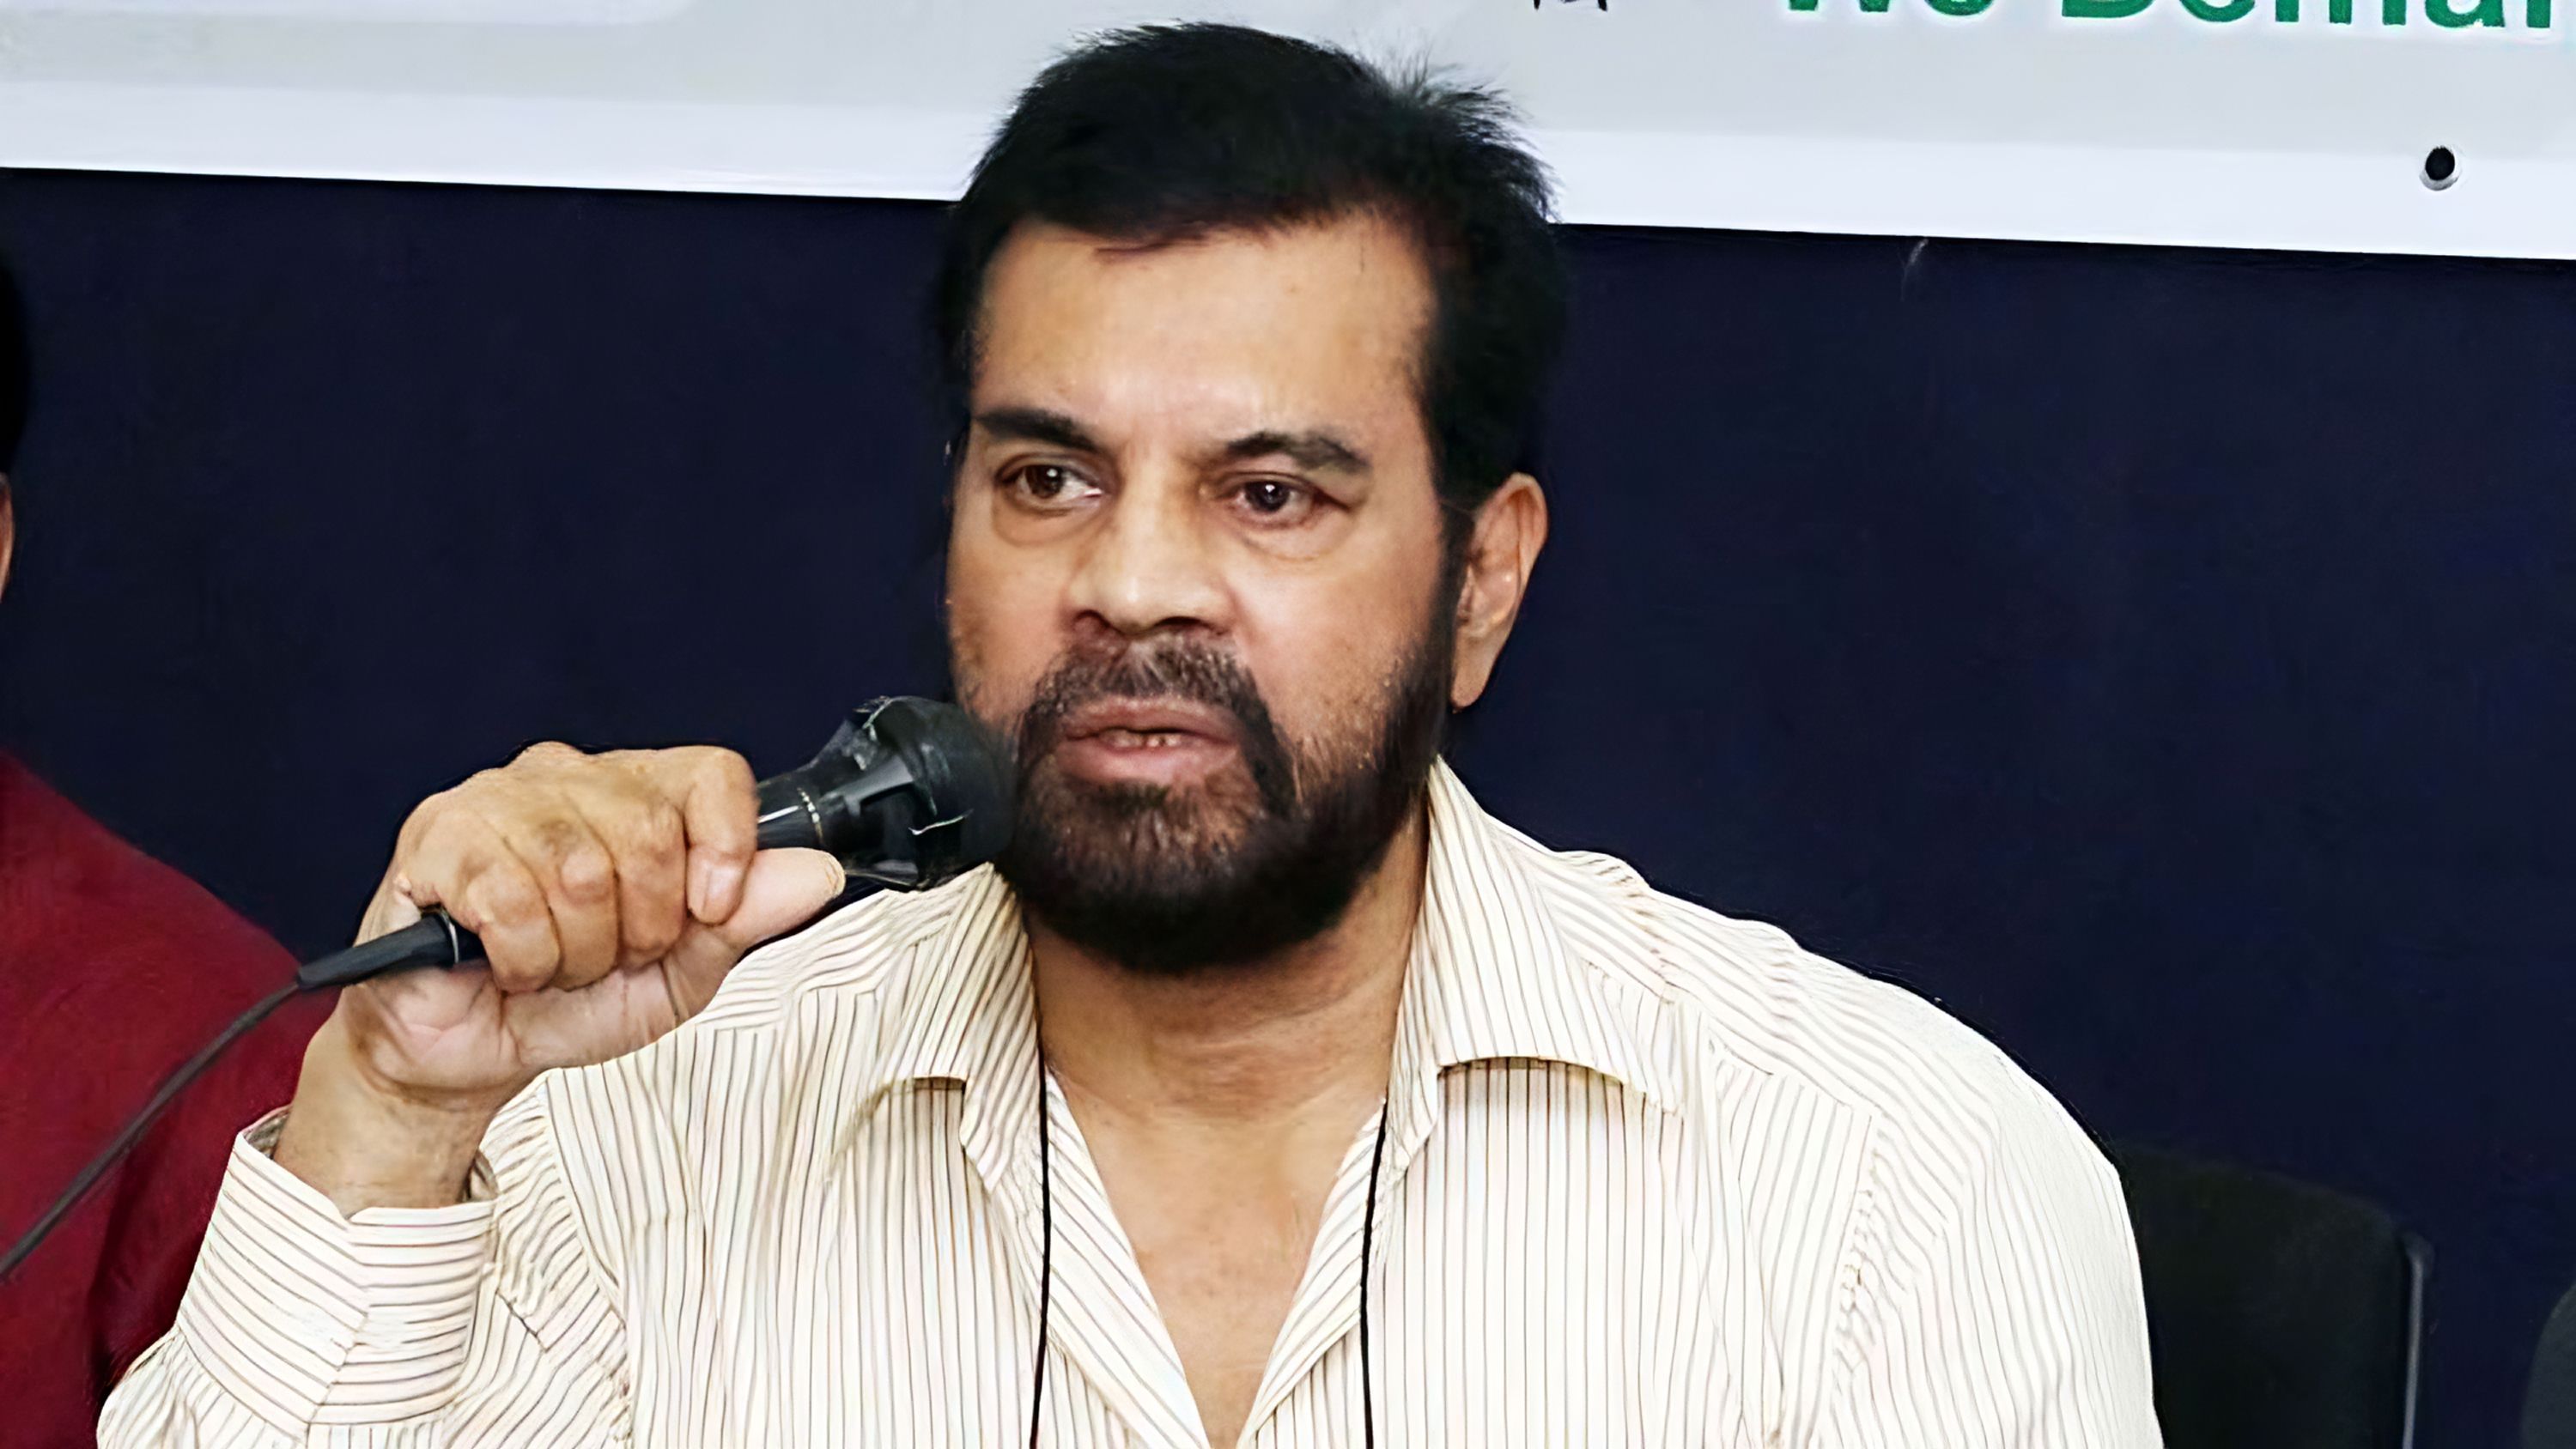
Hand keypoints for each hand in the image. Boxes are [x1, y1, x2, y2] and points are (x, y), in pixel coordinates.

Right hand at [276, 743, 843, 1211]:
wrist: (473, 1054)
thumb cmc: (572, 1001)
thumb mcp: (681, 974)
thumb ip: (744, 920)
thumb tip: (817, 871)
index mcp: (636, 794)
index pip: (710, 774)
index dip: (724, 846)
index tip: (710, 909)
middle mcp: (569, 777)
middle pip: (648, 829)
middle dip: (643, 926)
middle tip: (611, 955)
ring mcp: (498, 799)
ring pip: (580, 869)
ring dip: (577, 950)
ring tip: (556, 963)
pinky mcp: (438, 837)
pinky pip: (509, 897)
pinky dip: (524, 957)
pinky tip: (508, 963)